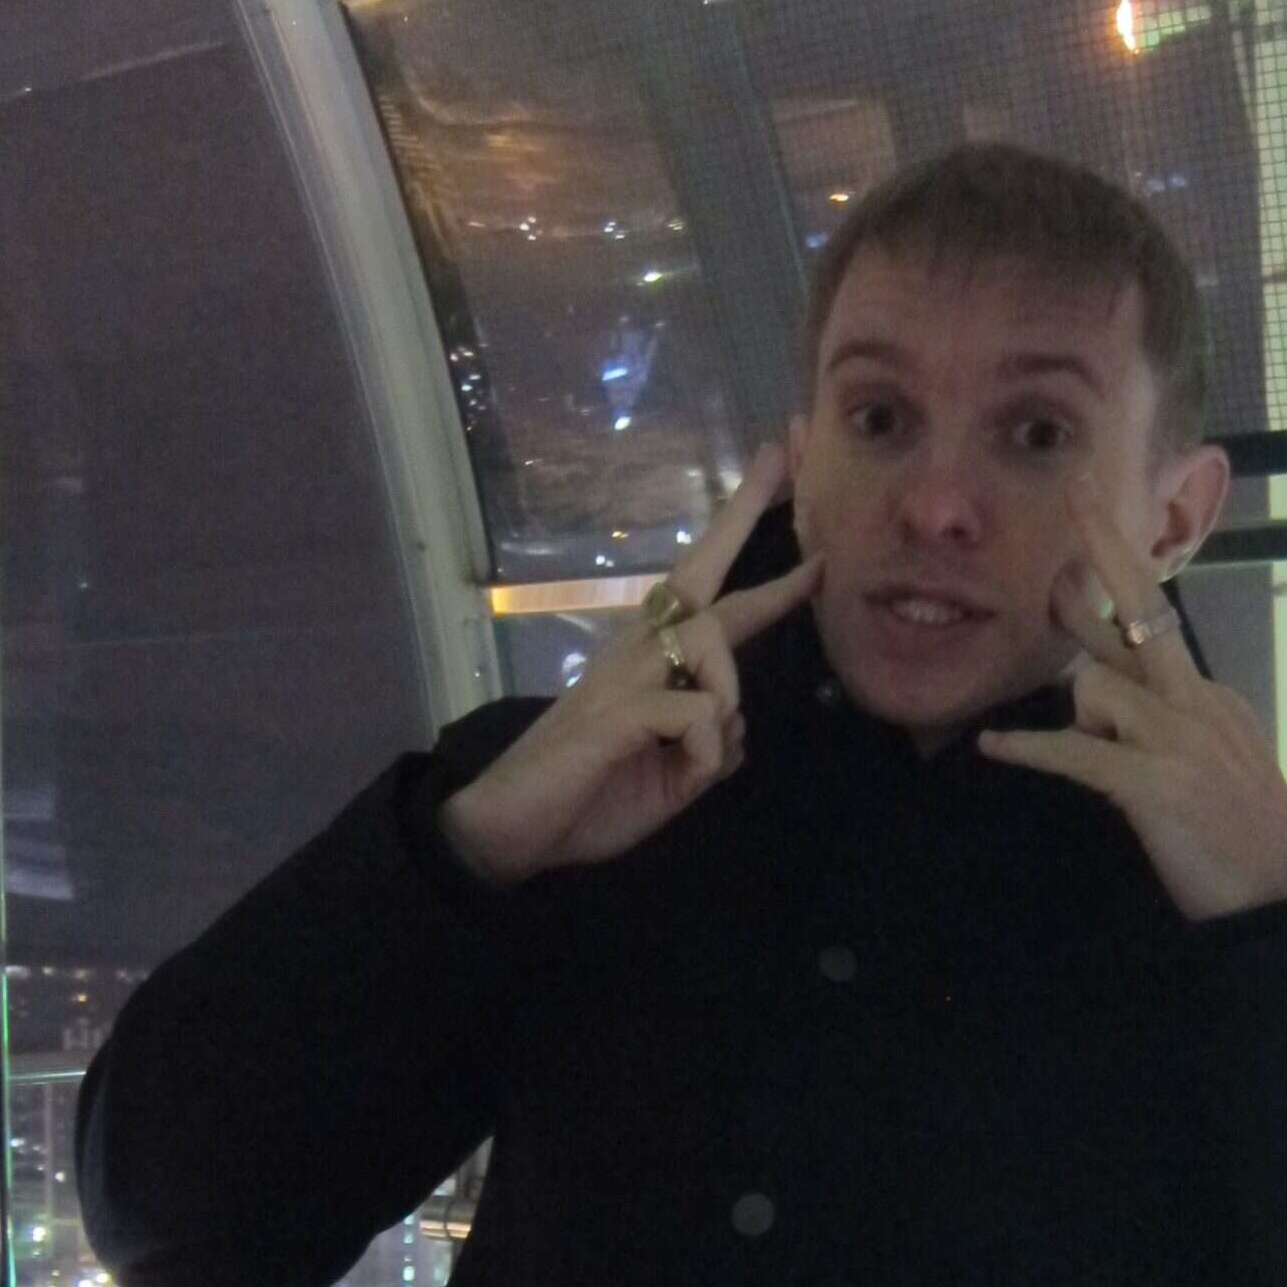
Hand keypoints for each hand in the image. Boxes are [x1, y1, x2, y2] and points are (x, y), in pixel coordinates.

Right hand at [440, 445, 823, 885]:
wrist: (509, 833)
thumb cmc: (585, 801)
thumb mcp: (668, 779)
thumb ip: (705, 748)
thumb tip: (735, 725)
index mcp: (646, 662)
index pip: (702, 593)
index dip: (742, 548)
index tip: (776, 490)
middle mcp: (635, 650)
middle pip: (701, 572)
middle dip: (744, 513)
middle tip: (778, 453)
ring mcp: (623, 673)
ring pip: (715, 644)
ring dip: (726, 704)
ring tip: (695, 760)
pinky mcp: (617, 708)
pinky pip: (702, 716)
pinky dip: (705, 757)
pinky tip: (680, 776)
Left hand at [977, 476, 1286, 922]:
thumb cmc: (1244, 843)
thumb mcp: (1215, 764)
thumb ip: (1165, 726)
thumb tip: (1106, 704)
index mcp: (1208, 695)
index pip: (1153, 625)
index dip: (1116, 576)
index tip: (1094, 524)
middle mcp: (1196, 700)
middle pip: (1142, 609)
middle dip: (1107, 549)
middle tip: (1076, 497)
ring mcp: (1178, 738)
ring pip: (1096, 682)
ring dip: (1075, 714)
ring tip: (1082, 754)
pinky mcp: (1154, 784)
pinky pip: (1075, 752)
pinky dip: (1030, 749)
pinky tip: (993, 747)